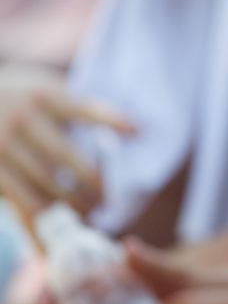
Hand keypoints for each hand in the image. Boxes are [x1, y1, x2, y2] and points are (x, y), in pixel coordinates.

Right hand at [0, 68, 134, 217]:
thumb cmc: (12, 94)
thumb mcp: (38, 87)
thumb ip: (66, 103)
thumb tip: (115, 129)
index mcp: (44, 96)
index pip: (85, 109)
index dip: (112, 120)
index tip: (138, 132)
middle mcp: (24, 118)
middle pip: (67, 155)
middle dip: (93, 179)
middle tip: (111, 196)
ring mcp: (3, 144)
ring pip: (45, 179)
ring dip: (70, 199)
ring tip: (90, 211)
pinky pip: (18, 194)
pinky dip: (39, 209)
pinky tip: (54, 216)